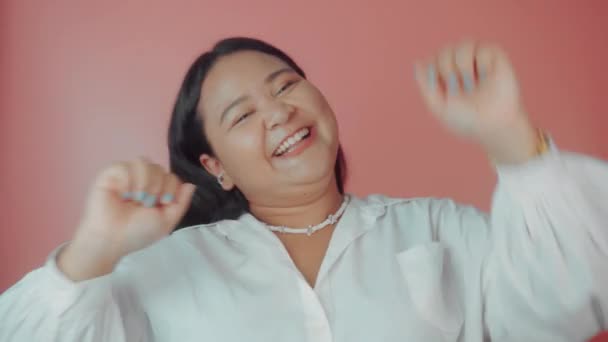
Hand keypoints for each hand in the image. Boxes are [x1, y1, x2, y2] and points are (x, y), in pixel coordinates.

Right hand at [58, 157, 195, 280]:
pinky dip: (127, 180)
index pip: (171, 176)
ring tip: (136, 199)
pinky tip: (123, 194)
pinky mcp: (109, 175)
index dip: (170, 189)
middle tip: (146, 204)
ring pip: (143, 162)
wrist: (112, 240)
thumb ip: (181, 203)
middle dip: (157, 187)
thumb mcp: (167, 221)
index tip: (162, 204)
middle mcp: (141, 181)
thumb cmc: (138, 232)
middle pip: (159, 168)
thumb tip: (191, 184)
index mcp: (155, 190)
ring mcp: (125, 176)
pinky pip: (124, 165)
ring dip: (144, 183)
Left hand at [415, 40, 537, 163]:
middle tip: (456, 87)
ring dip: (463, 64)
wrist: (494, 124)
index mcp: (445, 76)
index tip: (441, 87)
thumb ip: (426, 86)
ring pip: (465, 44)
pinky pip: (484, 48)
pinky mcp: (495, 58)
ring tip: (470, 83)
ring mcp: (478, 59)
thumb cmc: (466, 119)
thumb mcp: (439, 107)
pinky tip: (486, 76)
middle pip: (445, 51)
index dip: (434, 70)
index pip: (433, 59)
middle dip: (447, 68)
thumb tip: (417, 63)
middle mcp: (460, 65)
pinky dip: (483, 63)